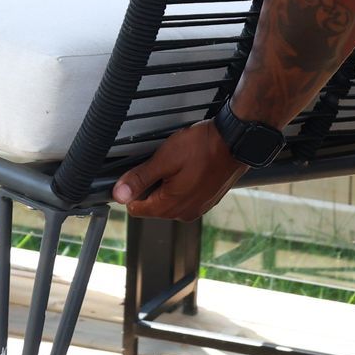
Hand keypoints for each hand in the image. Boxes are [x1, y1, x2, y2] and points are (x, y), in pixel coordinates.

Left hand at [112, 120, 246, 221]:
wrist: (235, 141)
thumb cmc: (203, 147)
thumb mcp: (164, 159)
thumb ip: (140, 178)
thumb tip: (119, 194)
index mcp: (171, 207)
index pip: (137, 209)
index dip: (132, 191)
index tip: (137, 174)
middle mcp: (185, 213)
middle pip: (153, 205)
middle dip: (151, 186)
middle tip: (160, 162)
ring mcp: (198, 208)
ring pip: (169, 200)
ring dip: (167, 184)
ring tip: (177, 163)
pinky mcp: (208, 200)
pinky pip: (185, 196)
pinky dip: (182, 184)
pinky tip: (188, 166)